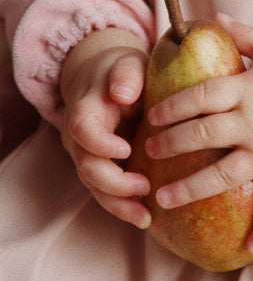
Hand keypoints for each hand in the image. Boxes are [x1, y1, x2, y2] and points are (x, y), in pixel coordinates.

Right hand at [60, 29, 151, 228]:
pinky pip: (105, 191)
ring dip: (119, 205)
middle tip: (145, 187)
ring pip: (95, 186)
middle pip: (87, 166)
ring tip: (145, 217)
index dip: (99, 144)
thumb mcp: (126, 63)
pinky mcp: (101, 165)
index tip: (126, 150)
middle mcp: (80, 137)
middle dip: (114, 183)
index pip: (82, 129)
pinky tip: (145, 216)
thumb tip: (123, 93)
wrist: (106, 78)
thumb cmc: (122, 70)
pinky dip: (123, 205)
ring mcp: (87, 154)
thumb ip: (126, 74)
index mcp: (86, 109)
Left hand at [144, 15, 252, 253]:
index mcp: (249, 89)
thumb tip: (215, 17)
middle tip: (148, 151)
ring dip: (190, 188)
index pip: (201, 96)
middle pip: (202, 135)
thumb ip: (244, 36)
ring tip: (162, 198)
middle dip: (170, 144)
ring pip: (223, 175)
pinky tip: (248, 246)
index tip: (152, 117)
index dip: (172, 106)